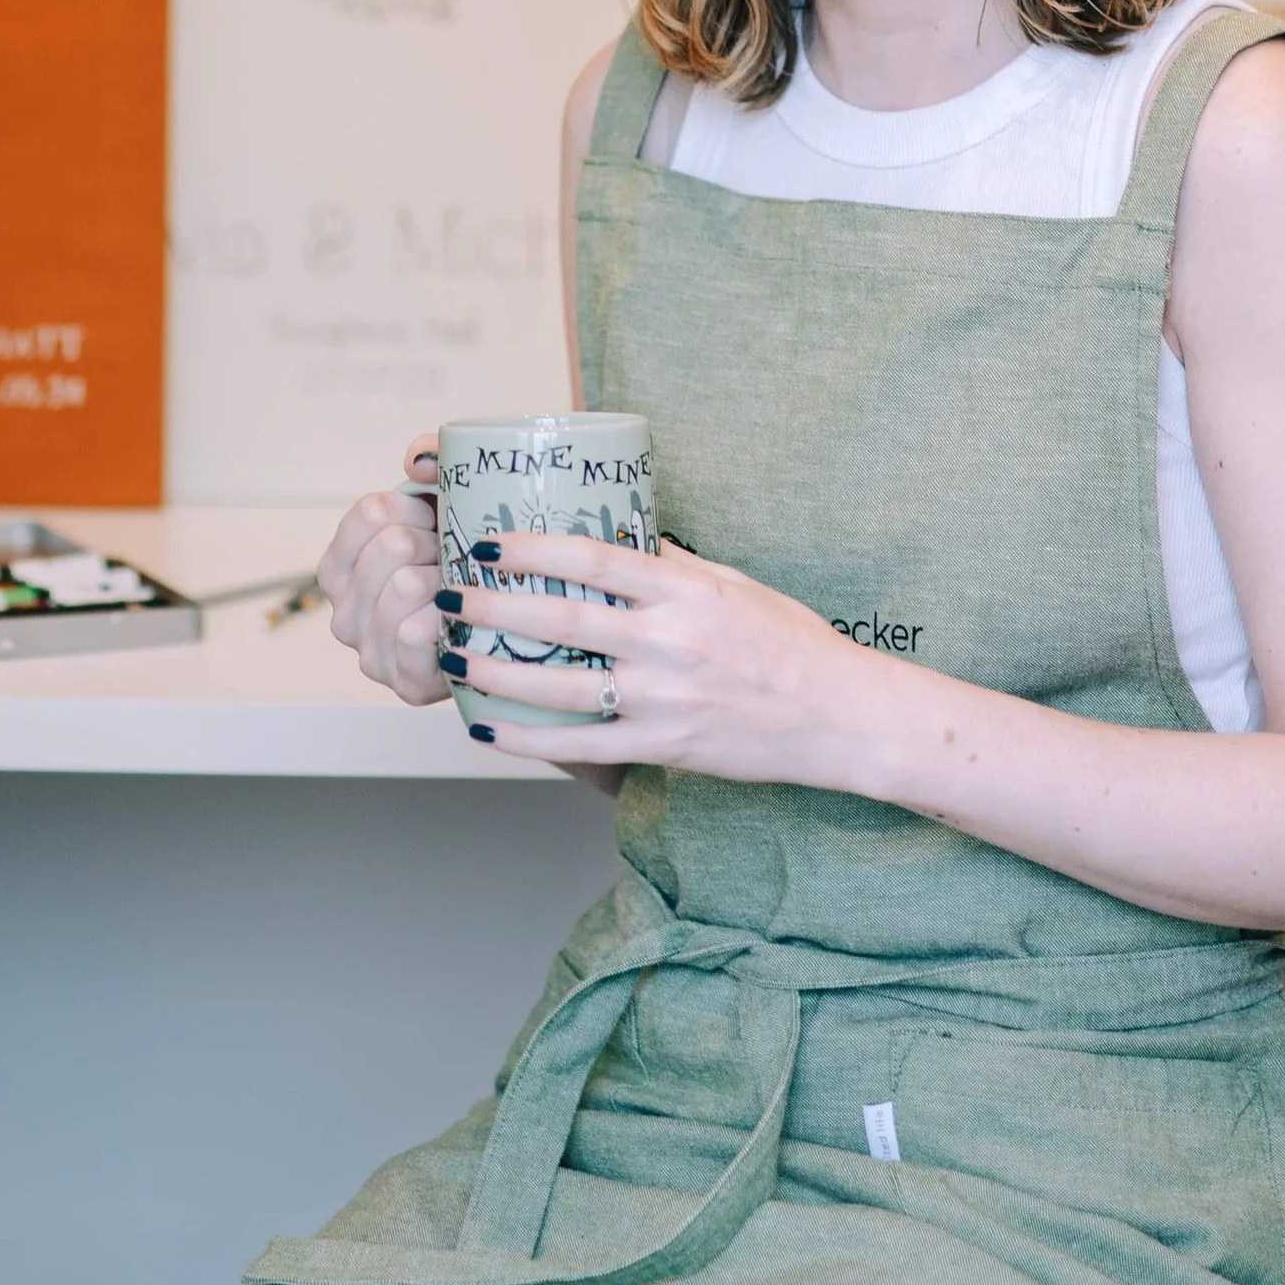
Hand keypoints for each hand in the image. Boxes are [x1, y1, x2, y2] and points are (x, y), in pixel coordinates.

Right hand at [316, 445, 449, 708]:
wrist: (501, 640)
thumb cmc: (464, 568)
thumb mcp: (446, 508)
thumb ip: (432, 465)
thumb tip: (418, 460)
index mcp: (340, 567)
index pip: (370, 512)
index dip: (416, 509)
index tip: (438, 521)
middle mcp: (342, 612)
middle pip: (392, 545)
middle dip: (437, 545)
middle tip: (455, 561)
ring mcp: (369, 653)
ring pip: (405, 585)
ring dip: (447, 581)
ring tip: (462, 591)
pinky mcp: (403, 684)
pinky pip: (416, 633)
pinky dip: (447, 621)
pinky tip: (461, 623)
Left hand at [450, 531, 870, 779]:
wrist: (838, 715)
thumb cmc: (789, 641)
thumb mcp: (734, 584)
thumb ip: (672, 567)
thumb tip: (614, 538)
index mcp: (685, 590)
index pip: (594, 558)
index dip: (533, 548)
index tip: (487, 543)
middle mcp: (669, 641)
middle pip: (561, 621)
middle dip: (493, 608)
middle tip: (446, 596)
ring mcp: (664, 698)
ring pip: (560, 687)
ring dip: (495, 671)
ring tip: (450, 656)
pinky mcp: (665, 746)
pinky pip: (583, 744)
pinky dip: (529, 739)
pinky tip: (488, 727)